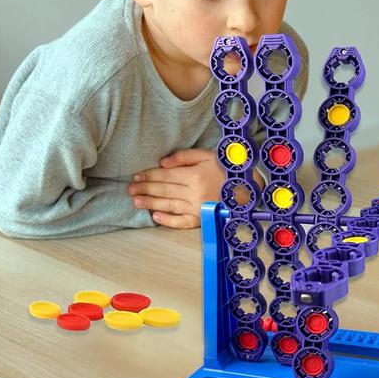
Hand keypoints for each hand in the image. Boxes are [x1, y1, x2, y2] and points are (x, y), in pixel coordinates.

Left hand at [128, 148, 261, 228]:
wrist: (248, 188)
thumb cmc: (226, 169)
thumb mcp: (208, 155)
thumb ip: (185, 156)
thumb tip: (163, 163)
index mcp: (195, 175)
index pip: (166, 175)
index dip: (149, 175)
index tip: (136, 176)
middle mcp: (195, 192)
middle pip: (164, 190)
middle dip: (145, 189)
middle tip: (129, 189)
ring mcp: (198, 207)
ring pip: (169, 205)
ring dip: (151, 203)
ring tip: (136, 201)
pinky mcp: (203, 219)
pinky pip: (182, 222)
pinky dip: (168, 220)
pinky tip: (155, 217)